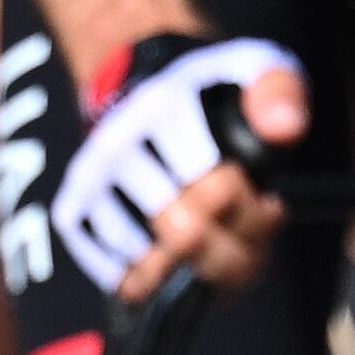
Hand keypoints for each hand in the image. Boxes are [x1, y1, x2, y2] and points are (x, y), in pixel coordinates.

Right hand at [53, 33, 310, 301]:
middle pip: (185, 235)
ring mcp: (87, 184)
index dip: (254, 211)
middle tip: (238, 229)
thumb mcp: (258, 72)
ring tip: (215, 244)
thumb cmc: (214, 94)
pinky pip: (118, 278)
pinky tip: (180, 263)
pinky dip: (158, 283)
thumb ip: (281, 93)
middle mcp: (114, 145)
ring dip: (196, 269)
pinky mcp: (72, 215)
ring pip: (150, 266)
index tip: (262, 197)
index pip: (218, 192)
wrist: (145, 86)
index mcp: (161, 107)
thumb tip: (283, 129)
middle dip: (227, 244)